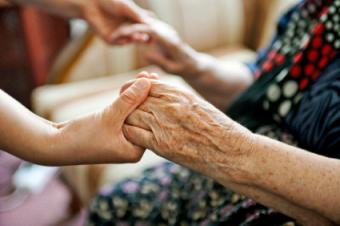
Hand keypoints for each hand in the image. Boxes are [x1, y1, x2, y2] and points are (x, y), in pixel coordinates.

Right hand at [50, 78, 151, 164]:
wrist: (55, 145)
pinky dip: (127, 100)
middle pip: (145, 117)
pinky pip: (124, 113)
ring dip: (137, 95)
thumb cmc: (82, 136)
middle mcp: (132, 147)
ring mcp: (122, 139)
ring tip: (146, 75)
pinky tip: (133, 84)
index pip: (152, 123)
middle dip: (147, 96)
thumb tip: (148, 82)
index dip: (155, 101)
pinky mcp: (113, 132)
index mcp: (135, 151)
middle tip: (154, 75)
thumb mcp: (109, 116)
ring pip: (134, 113)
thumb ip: (129, 100)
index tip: (160, 82)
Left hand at [81, 0, 150, 43]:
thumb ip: (136, 14)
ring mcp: (118, 34)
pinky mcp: (109, 39)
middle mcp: (126, 28)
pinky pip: (117, 42)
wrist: (92, 3)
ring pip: (129, 40)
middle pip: (138, 36)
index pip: (144, 27)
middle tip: (150, 38)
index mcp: (132, 20)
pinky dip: (121, 40)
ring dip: (135, 39)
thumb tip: (148, 22)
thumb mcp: (126, 6)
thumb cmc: (110, 1)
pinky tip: (124, 37)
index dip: (150, 29)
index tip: (156, 29)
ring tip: (140, 37)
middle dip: (144, 37)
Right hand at [111, 18, 201, 78]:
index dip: (136, 30)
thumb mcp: (173, 68)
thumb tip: (145, 53)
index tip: (123, 33)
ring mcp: (165, 30)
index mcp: (170, 39)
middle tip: (114, 35)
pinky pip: (146, 28)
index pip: (151, 29)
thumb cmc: (184, 68)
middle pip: (146, 24)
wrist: (194, 63)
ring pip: (145, 24)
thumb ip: (160, 61)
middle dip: (130, 27)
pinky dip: (135, 30)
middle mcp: (167, 31)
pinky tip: (125, 36)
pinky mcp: (161, 32)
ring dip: (131, 27)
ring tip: (117, 35)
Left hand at [122, 77, 253, 182]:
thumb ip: (177, 98)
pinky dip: (131, 135)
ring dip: (129, 120)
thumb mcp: (197, 104)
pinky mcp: (161, 145)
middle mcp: (169, 106)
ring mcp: (163, 125)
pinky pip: (134, 135)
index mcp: (179, 93)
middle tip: (128, 112)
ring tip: (133, 125)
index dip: (136, 90)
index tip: (133, 96)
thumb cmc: (217, 128)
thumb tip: (159, 94)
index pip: (147, 85)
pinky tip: (136, 137)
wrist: (230, 151)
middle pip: (136, 100)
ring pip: (132, 116)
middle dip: (129, 105)